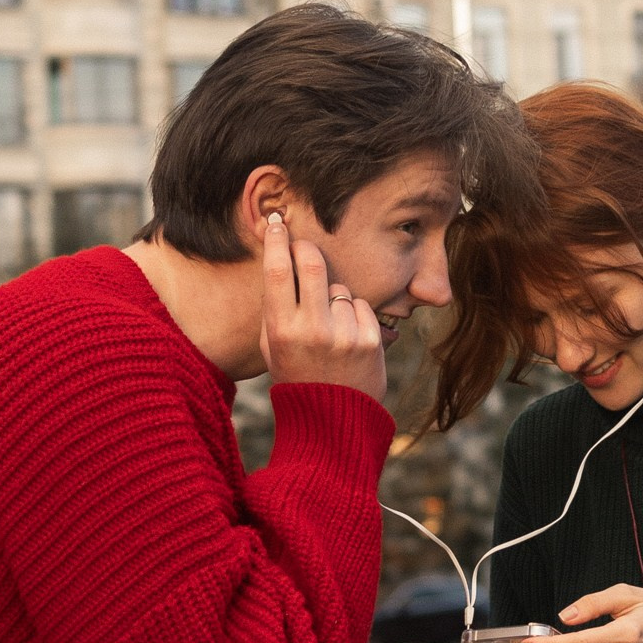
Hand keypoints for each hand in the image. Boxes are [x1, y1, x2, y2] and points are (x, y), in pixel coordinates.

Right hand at [261, 210, 385, 399]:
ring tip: (328, 328)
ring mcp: (344, 333)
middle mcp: (312, 329)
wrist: (331, 420)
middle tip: (303, 247)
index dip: (276, 240)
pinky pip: (362, 305)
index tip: (276, 222)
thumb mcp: (271, 346)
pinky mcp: (370, 339)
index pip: (276, 271)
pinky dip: (354, 314)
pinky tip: (347, 338)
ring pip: (339, 288)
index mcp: (281, 330)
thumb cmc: (296, 375)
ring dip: (333, 297)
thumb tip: (279, 257)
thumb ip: (274, 307)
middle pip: (313, 264)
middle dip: (307, 249)